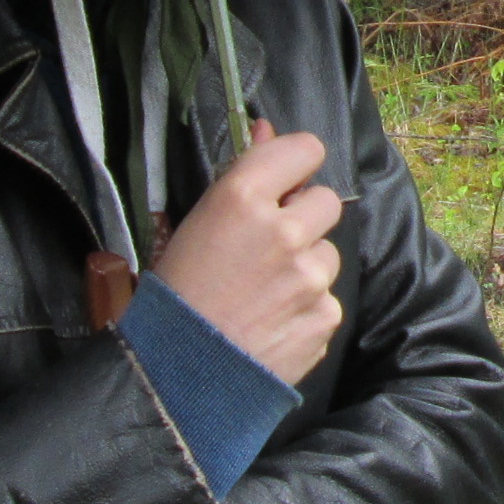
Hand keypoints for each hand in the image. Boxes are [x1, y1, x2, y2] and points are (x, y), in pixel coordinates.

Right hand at [150, 120, 344, 386]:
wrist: (175, 377)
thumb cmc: (175, 296)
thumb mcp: (194, 223)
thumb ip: (241, 174)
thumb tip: (267, 126)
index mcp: (241, 197)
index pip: (305, 149)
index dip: (297, 165)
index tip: (286, 183)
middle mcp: (283, 230)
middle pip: (326, 201)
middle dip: (304, 219)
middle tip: (269, 247)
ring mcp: (309, 276)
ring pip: (328, 253)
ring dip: (306, 267)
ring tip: (264, 294)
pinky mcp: (324, 316)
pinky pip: (327, 299)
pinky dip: (307, 309)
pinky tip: (272, 323)